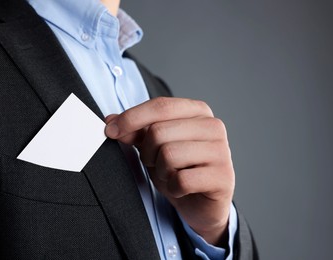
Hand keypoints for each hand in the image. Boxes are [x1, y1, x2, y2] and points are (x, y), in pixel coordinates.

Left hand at [105, 97, 234, 245]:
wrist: (201, 203)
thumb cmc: (178, 168)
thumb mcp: (153, 147)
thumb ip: (136, 131)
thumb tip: (110, 121)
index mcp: (198, 111)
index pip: (160, 105)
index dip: (131, 117)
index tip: (109, 130)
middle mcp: (213, 126)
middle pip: (159, 132)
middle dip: (148, 153)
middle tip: (156, 164)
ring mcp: (221, 151)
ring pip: (169, 155)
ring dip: (161, 171)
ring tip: (170, 175)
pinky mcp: (223, 177)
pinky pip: (181, 180)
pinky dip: (173, 188)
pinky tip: (181, 188)